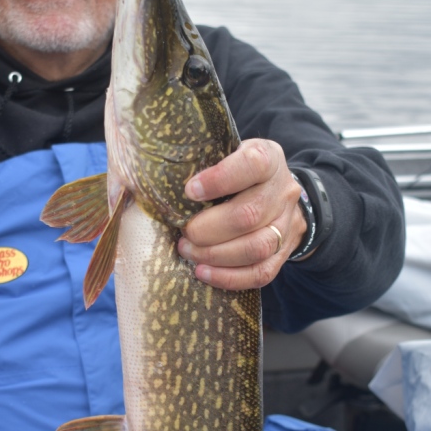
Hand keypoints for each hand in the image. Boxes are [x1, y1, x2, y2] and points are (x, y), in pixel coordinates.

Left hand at [178, 139, 305, 290]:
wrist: (277, 190)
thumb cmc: (237, 170)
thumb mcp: (225, 153)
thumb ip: (198, 162)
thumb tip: (144, 182)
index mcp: (268, 158)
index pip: (252, 164)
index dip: (220, 180)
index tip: (189, 191)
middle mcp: (282, 190)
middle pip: (249, 215)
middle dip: (209, 229)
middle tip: (184, 233)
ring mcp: (287, 223)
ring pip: (257, 247)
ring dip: (216, 255)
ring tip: (189, 252)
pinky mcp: (284, 251)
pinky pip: (261, 272)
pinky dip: (230, 277)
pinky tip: (204, 272)